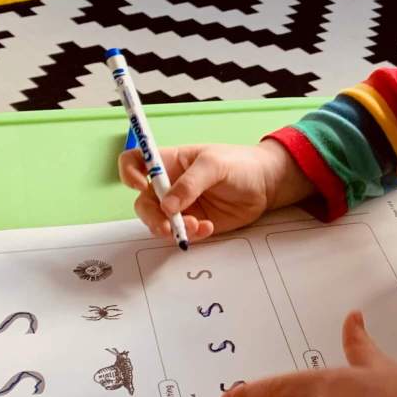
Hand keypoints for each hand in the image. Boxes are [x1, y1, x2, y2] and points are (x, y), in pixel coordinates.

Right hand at [118, 140, 313, 240]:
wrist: (267, 184)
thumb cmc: (240, 164)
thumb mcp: (214, 165)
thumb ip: (190, 183)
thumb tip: (168, 206)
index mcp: (170, 162)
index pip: (135, 162)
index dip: (129, 172)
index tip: (140, 184)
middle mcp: (170, 185)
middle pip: (142, 202)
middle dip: (151, 216)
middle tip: (167, 225)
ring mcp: (181, 206)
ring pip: (159, 222)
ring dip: (170, 229)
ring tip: (196, 226)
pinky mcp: (195, 223)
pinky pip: (182, 234)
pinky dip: (191, 235)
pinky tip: (208, 227)